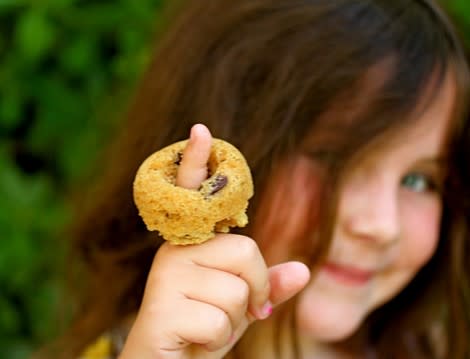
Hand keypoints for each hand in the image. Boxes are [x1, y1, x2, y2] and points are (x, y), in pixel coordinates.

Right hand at [120, 124, 309, 358]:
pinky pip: (220, 322)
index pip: (195, 195)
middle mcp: (175, 250)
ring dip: (232, 321)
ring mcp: (165, 277)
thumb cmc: (202, 332)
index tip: (202, 129)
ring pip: (237, 290)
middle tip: (227, 312)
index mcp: (192, 243)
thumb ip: (267, 286)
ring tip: (205, 328)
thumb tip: (304, 269)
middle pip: (246, 251)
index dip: (198, 162)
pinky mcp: (160, 309)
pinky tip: (193, 342)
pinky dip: (217, 341)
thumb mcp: (240, 307)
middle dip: (251, 291)